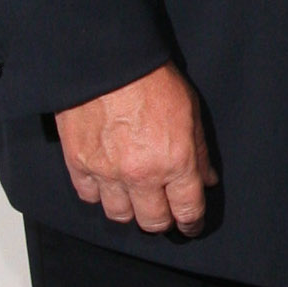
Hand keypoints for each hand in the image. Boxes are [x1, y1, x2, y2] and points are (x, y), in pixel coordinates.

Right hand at [55, 64, 216, 235]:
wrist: (106, 60)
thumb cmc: (151, 79)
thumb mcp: (190, 111)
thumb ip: (200, 151)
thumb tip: (207, 179)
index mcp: (175, 162)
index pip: (187, 211)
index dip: (191, 223)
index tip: (190, 226)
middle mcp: (142, 175)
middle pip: (153, 222)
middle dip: (162, 221)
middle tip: (163, 214)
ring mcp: (107, 173)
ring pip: (119, 215)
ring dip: (130, 210)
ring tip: (134, 199)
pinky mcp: (79, 163)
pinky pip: (89, 196)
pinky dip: (98, 193)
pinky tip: (107, 183)